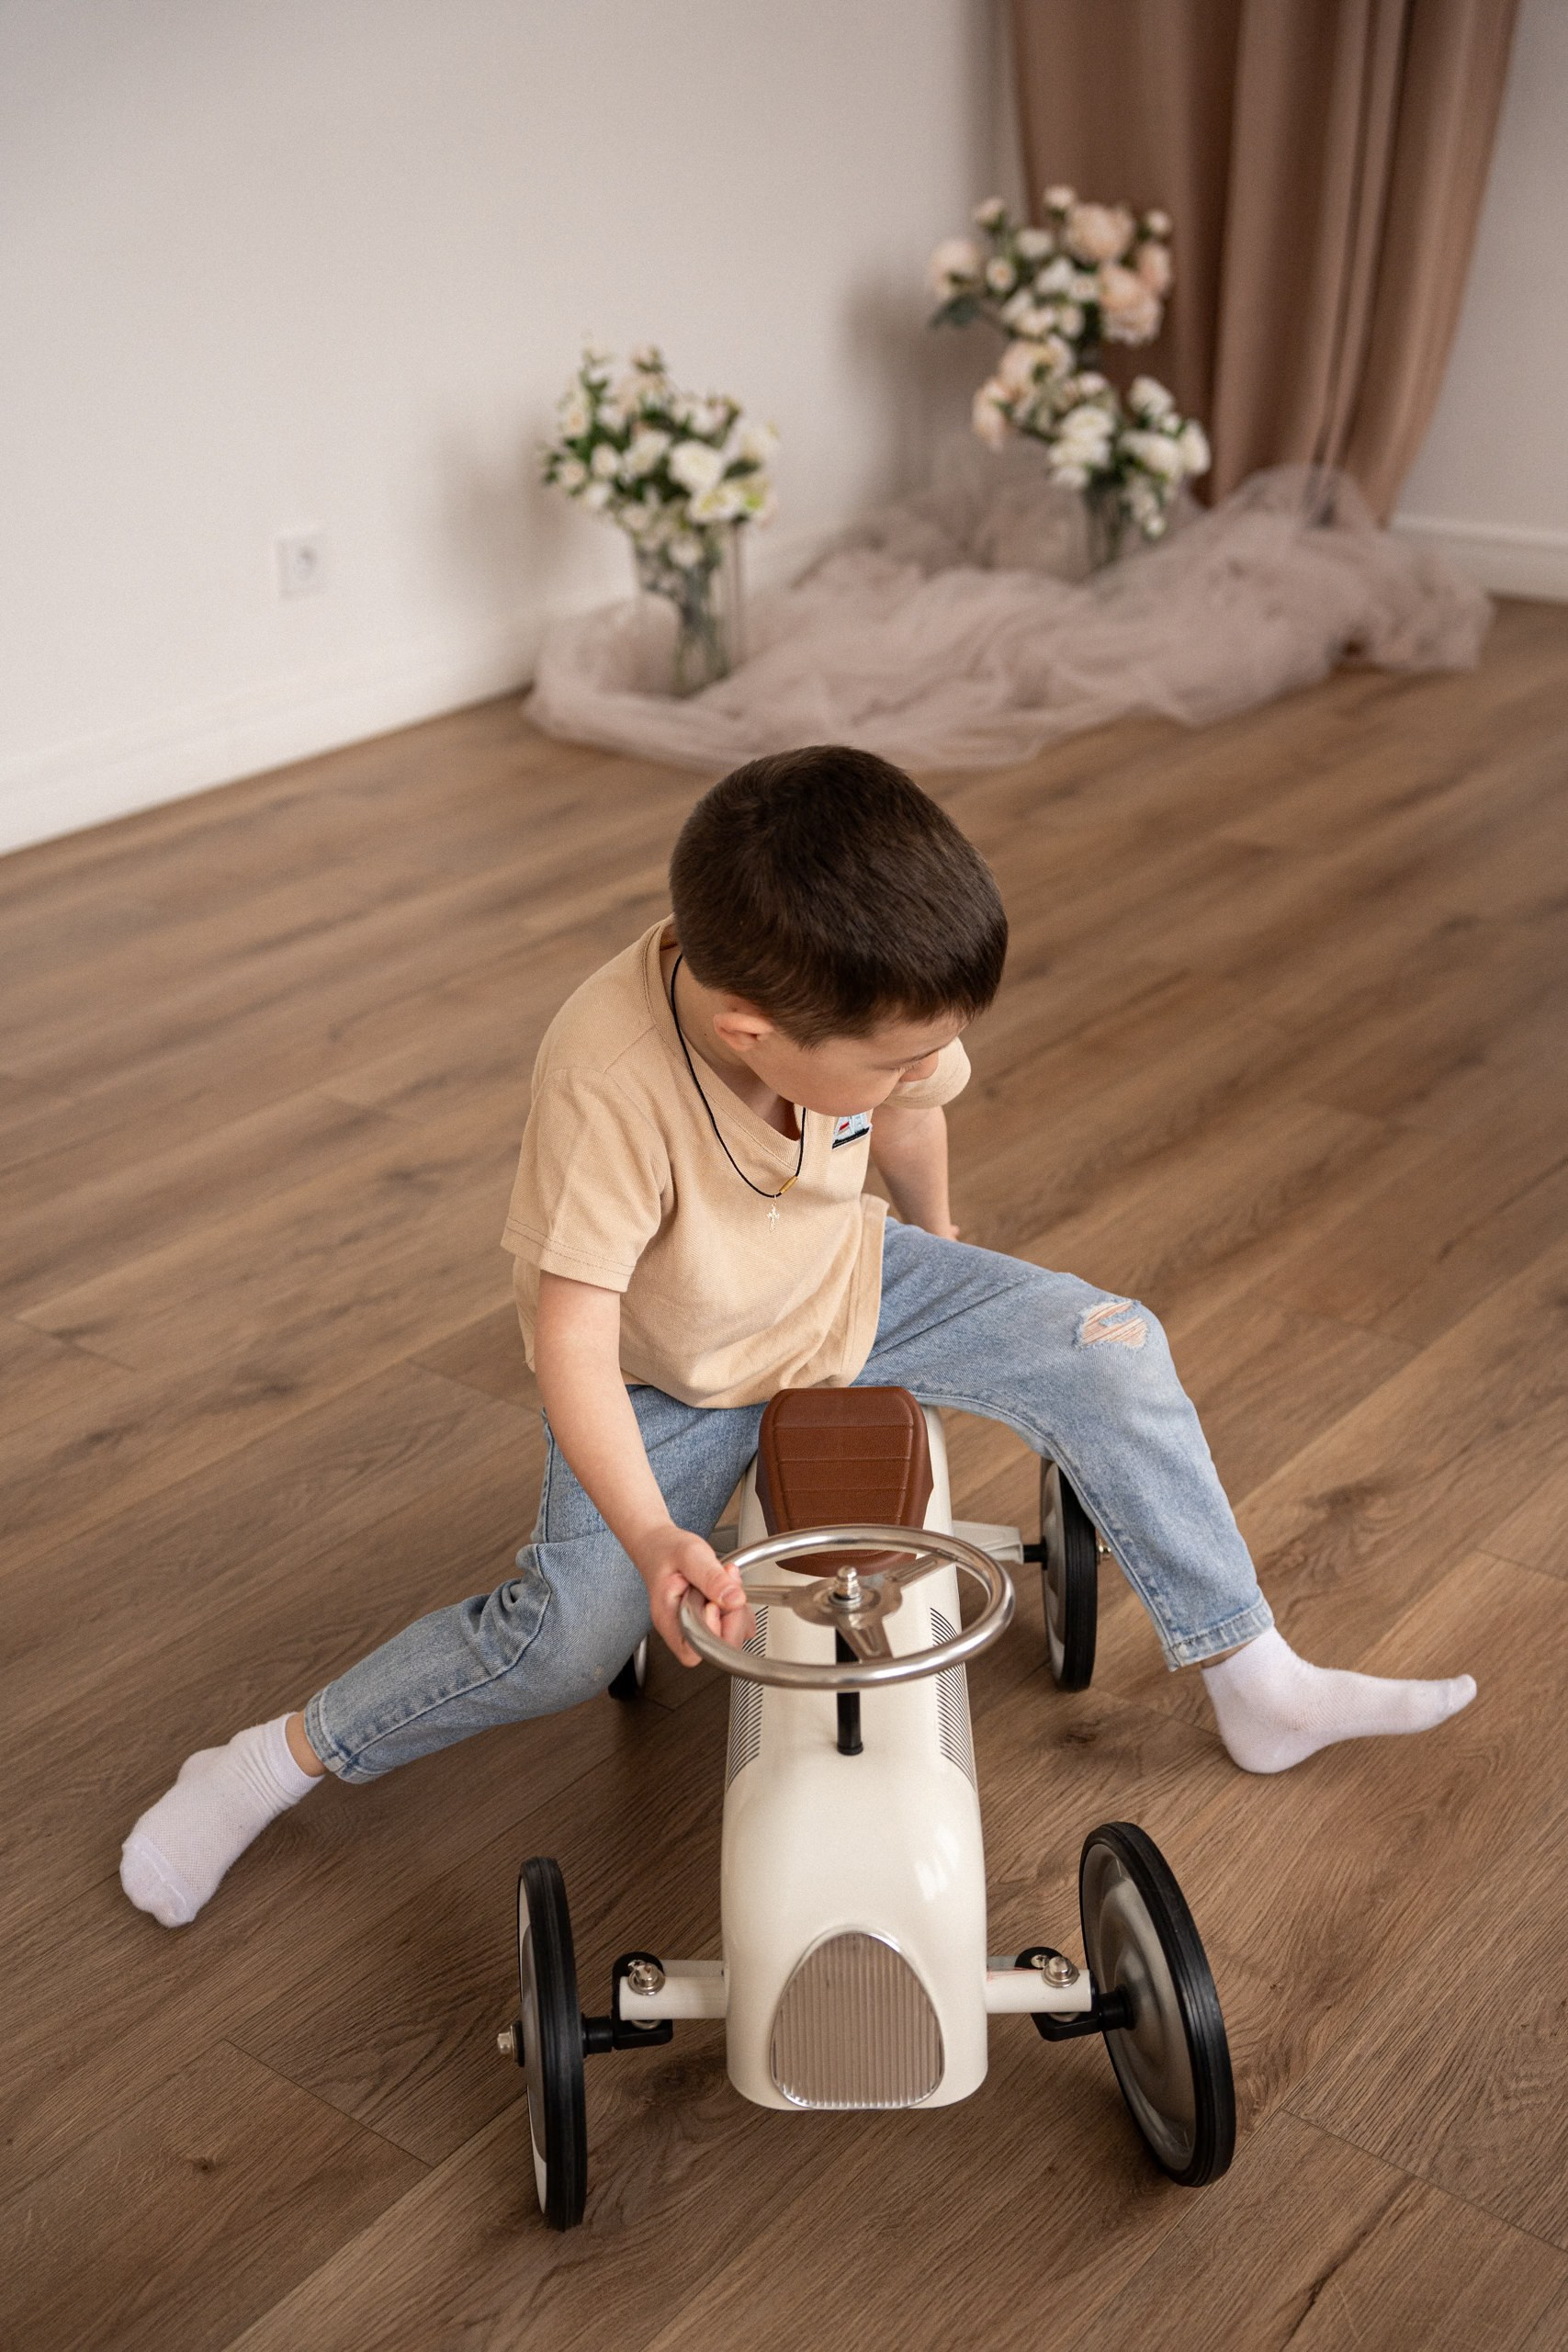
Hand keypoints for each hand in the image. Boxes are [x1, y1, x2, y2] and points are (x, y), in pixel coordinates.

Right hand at [634, 1523, 753, 1666]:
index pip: (694, 1648)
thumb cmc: (666, 1550)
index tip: (714, 1603)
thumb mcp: (690, 1554)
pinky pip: (733, 1625)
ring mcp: (696, 1627)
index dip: (712, 1631)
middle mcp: (681, 1629)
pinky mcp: (709, 1621)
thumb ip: (711, 1578)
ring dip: (737, 1609)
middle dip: (732, 1616)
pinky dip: (739, 1607)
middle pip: (717, 1646)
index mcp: (668, 1619)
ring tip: (726, 1581)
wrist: (659, 1545)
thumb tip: (734, 1600)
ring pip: (729, 1637)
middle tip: (727, 1586)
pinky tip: (728, 1588)